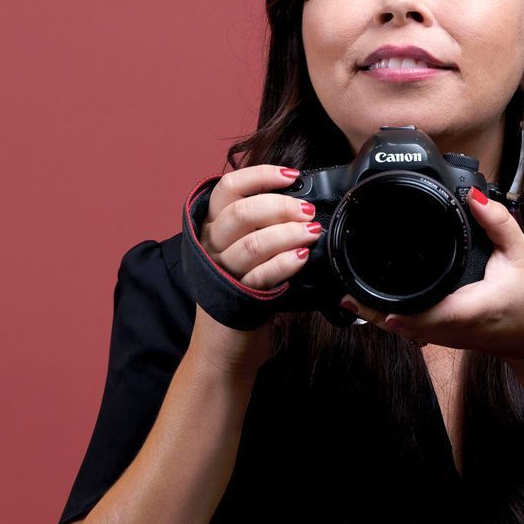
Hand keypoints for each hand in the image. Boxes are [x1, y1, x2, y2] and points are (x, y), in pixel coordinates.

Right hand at [189, 165, 322, 371]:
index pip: (229, 188)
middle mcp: (211, 245)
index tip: (291, 177)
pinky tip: (302, 256)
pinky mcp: (235, 298)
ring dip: (287, 233)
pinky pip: (260, 275)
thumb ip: (263, 225)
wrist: (225, 347)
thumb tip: (301, 201)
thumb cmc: (243, 292)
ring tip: (312, 232)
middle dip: (280, 206)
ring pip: (251, 244)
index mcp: (213, 226)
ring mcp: (221, 273)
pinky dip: (284, 262)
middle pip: (241, 213)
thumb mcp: (246, 251)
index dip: (260, 176)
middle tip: (307, 211)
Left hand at [342, 189, 523, 361]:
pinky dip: (390, 318)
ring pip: (402, 330)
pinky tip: (372, 305)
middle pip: (401, 324)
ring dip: (376, 316)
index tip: (363, 296)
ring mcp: (446, 337)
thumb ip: (499, 222)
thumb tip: (475, 195)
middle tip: (344, 290)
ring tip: (348, 296)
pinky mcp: (445, 336)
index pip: (422, 314)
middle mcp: (452, 328)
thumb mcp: (522, 254)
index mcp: (468, 309)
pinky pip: (411, 330)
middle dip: (371, 310)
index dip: (390, 308)